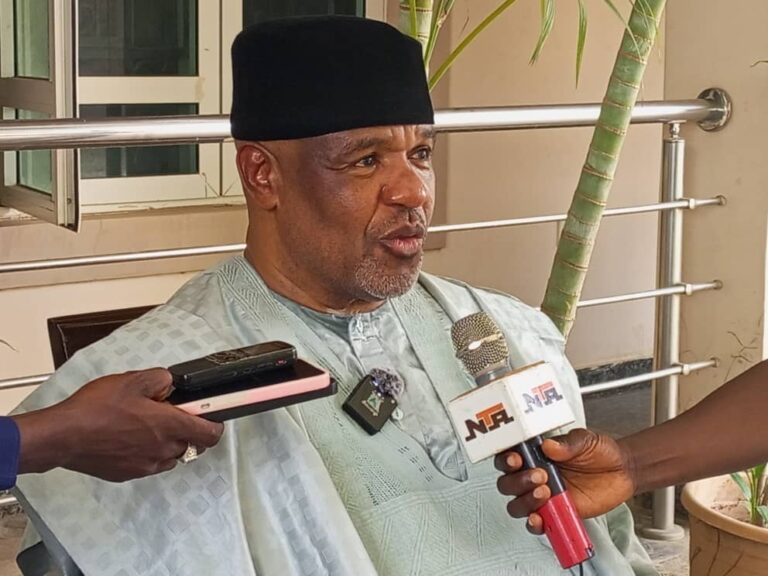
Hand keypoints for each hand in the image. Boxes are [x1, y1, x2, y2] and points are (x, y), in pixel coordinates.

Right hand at [14, 368, 223, 481]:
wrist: (63, 436)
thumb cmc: (96, 408)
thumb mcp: (133, 380)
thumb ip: (161, 379)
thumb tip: (171, 384)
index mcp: (169, 426)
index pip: (211, 434)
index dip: (215, 424)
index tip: (209, 415)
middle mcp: (163, 450)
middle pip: (192, 444)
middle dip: (186, 429)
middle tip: (168, 413)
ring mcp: (146, 465)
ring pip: (171, 456)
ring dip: (168, 442)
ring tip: (145, 425)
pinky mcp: (129, 474)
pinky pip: (150, 464)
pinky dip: (148, 452)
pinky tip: (130, 438)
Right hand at [494, 429, 636, 532]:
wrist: (622, 472)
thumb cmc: (600, 452)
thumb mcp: (586, 440)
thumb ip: (568, 443)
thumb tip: (549, 445)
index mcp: (535, 454)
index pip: (508, 457)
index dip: (505, 460)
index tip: (516, 459)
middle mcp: (534, 475)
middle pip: (507, 483)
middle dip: (517, 481)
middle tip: (540, 475)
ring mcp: (543, 497)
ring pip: (517, 504)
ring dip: (524, 501)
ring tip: (545, 493)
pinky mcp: (555, 514)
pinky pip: (537, 524)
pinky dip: (534, 524)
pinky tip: (539, 519)